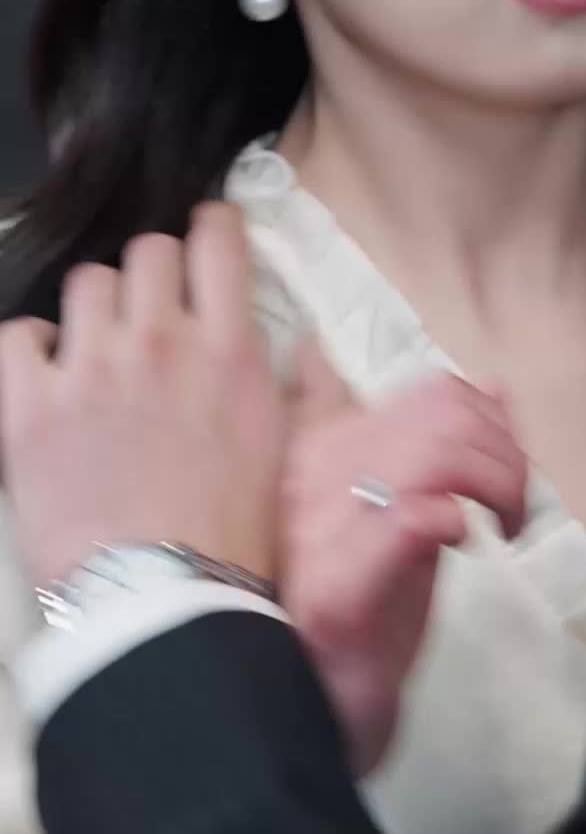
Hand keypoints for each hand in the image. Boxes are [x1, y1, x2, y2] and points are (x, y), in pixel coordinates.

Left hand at [0, 205, 286, 587]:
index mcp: (231, 350)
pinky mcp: (29, 406)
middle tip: (154, 312)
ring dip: (97, 310)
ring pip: (87, 283)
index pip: (217, 240)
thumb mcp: (290, 449)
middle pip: (148, 251)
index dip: (211, 229)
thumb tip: (308, 341)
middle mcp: (161, 341)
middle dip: (154, 273)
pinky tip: (47, 376)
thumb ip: (302, 385)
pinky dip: (31, 349)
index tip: (205, 238)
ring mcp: (90, 369)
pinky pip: (17, 335)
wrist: (169, 604)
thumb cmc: (237, 538)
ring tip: (99, 352)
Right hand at [282, 344, 526, 774]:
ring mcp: (321, 525)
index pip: (436, 393)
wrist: (328, 705)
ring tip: (502, 528)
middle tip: (514, 512)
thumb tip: (497, 389)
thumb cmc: (374, 611)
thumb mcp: (419, 516)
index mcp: (332, 445)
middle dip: (506, 459)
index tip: (508, 475)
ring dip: (494, 486)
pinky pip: (411, 517)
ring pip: (435, 455)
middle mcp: (317, 470)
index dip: (495, 425)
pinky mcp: (337, 584)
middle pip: (446, 418)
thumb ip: (451, 452)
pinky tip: (463, 545)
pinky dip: (453, 519)